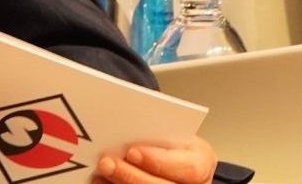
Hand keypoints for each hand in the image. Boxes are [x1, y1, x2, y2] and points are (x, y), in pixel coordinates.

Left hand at [94, 137, 216, 183]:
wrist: (175, 155)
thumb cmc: (173, 141)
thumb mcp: (173, 130)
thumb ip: (155, 130)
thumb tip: (126, 123)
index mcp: (201, 162)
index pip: (189, 169)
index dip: (159, 162)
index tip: (132, 152)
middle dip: (131, 176)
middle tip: (107, 163)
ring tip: (101, 173)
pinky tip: (100, 182)